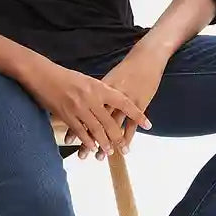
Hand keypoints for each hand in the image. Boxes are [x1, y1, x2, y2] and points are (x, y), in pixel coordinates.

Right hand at [19, 58, 151, 159]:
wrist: (41, 73)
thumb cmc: (64, 76)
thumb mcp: (86, 80)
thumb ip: (98, 91)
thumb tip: (111, 102)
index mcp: (99, 87)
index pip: (123, 102)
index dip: (136, 114)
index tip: (147, 124)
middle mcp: (92, 97)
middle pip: (110, 121)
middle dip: (118, 137)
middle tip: (125, 149)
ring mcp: (79, 107)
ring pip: (96, 129)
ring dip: (104, 143)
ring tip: (109, 152)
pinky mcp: (67, 114)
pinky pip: (80, 131)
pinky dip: (87, 141)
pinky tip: (92, 148)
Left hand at [64, 44, 165, 159]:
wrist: (145, 58)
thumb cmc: (125, 69)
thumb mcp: (105, 80)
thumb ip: (93, 93)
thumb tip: (79, 106)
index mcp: (97, 89)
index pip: (83, 111)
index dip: (76, 128)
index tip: (70, 142)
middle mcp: (108, 96)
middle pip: (95, 121)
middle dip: (89, 140)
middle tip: (82, 156)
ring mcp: (124, 100)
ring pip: (112, 126)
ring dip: (107, 142)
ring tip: (101, 157)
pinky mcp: (138, 102)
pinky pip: (131, 123)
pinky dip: (128, 136)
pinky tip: (125, 147)